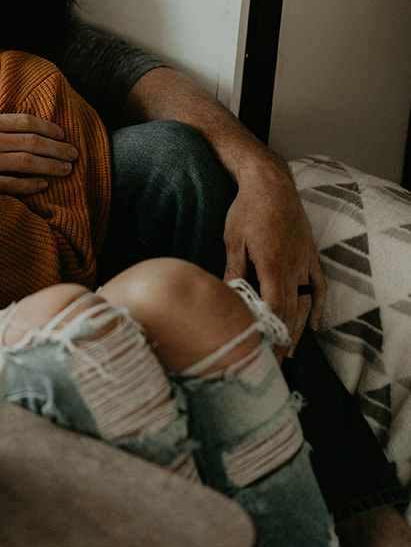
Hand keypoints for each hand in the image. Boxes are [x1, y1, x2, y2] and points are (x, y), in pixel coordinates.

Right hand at [0, 106, 76, 194]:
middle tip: (75, 153)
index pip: (26, 122)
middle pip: (33, 142)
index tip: (63, 133)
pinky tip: (43, 184)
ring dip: (51, 165)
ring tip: (67, 169)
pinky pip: (11, 184)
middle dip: (58, 147)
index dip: (49, 127)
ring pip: (27, 163)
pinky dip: (29, 184)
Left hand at [221, 156, 325, 356]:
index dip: (270, 332)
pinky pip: (319, 286)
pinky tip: (313, 325)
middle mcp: (294, 265)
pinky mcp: (311, 255)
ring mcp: (305, 261)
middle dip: (282, 340)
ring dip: (298, 331)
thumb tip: (226, 298)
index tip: (260, 350)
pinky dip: (318, 308)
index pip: (275, 307)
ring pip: (306, 304)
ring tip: (289, 353)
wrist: (271, 183)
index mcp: (272, 263)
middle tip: (271, 363)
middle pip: (291, 312)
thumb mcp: (232, 239)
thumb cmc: (246, 209)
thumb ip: (233, 271)